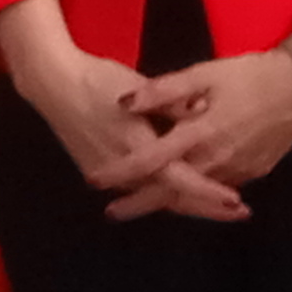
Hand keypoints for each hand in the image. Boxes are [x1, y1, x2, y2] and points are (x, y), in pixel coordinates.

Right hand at [0, 0, 219, 216]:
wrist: (52, 83)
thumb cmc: (98, 80)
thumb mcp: (141, 87)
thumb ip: (173, 106)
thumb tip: (205, 115)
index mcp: (136, 146)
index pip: (180, 179)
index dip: (209, 193)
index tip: (237, 202)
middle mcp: (123, 169)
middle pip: (170, 199)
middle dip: (206, 208)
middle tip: (239, 211)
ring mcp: (109, 174)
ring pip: (154, 196)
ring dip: (187, 202)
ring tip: (219, 205)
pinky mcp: (99, 171)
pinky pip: (138, 188)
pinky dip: (164, 192)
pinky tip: (183, 190)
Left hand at [111, 46, 291, 221]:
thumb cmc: (252, 74)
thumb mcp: (205, 73)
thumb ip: (163, 90)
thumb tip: (124, 102)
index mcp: (201, 133)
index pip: (152, 160)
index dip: (122, 171)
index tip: (95, 180)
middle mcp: (219, 159)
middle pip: (172, 190)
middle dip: (140, 203)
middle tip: (111, 212)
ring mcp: (240, 169)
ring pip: (197, 194)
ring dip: (169, 202)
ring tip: (139, 205)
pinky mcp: (255, 170)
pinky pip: (219, 188)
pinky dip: (197, 195)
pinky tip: (181, 194)